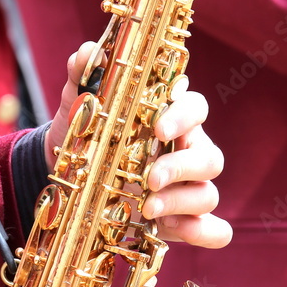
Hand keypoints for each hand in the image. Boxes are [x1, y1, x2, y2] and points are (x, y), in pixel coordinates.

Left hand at [45, 43, 230, 248]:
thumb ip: (82, 78)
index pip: (196, 108)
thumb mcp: (78, 108)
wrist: (72, 179)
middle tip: (149, 180)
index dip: (184, 116)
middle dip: (182, 168)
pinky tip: (174, 231)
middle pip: (210, 157)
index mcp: (171, 120)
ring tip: (147, 208)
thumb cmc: (86, 137)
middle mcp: (187, 153)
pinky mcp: (184, 222)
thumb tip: (87, 54)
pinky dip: (203, 232)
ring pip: (209, 194)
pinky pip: (214, 230)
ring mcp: (188, 190)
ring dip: (181, 203)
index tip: (158, 128)